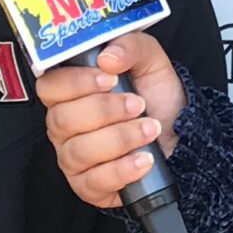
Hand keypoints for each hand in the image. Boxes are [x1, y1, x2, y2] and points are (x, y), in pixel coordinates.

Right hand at [37, 33, 187, 210]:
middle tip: (138, 104)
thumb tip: (108, 57)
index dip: (76, 82)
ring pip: (79, 151)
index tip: (110, 79)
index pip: (50, 86)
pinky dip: (123, 170)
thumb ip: (130, 46)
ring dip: (120, 138)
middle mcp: (64, 126)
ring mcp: (73, 158)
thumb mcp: (150, 61)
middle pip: (63, 120)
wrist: (182, 134)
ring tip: (149, 129)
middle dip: (105, 111)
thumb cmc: (156, 97)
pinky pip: (95, 182)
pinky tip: (144, 159)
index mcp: (69, 92)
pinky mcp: (89, 186)